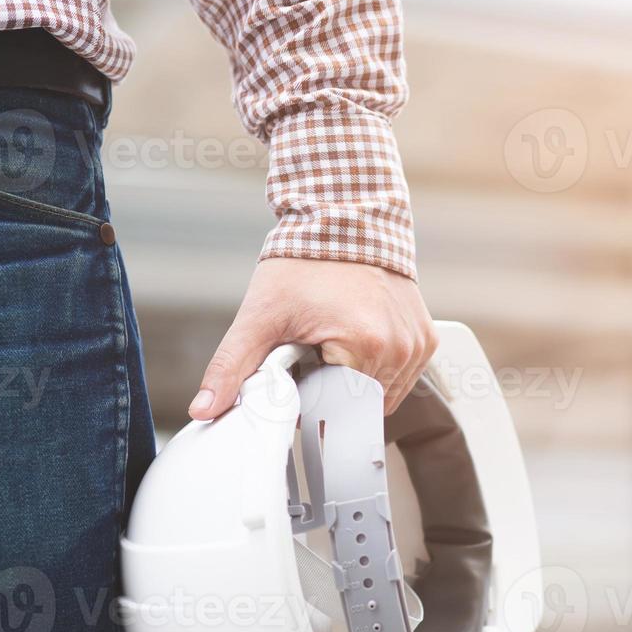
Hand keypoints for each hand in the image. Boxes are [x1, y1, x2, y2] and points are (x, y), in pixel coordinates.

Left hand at [189, 257, 436, 419]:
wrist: (345, 220)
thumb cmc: (305, 262)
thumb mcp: (259, 317)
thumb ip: (231, 367)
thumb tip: (204, 409)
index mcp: (364, 346)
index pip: (335, 412)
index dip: (309, 400)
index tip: (298, 372)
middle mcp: (399, 348)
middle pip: (358, 405)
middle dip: (333, 391)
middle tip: (315, 353)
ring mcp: (417, 345)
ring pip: (383, 397)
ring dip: (357, 382)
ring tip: (338, 343)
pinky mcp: (427, 339)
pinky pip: (402, 378)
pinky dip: (379, 370)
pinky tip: (361, 341)